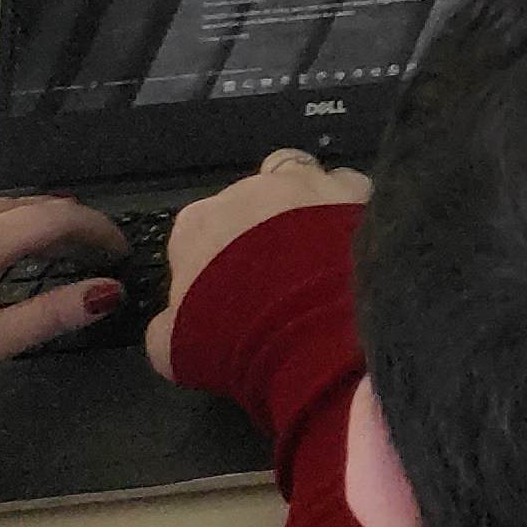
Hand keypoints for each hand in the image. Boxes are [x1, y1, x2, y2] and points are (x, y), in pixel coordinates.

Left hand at [0, 195, 127, 376]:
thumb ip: (46, 317)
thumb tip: (110, 293)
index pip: (61, 216)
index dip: (101, 228)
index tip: (123, 250)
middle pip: (36, 204)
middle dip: (77, 223)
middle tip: (100, 252)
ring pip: (8, 205)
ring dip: (44, 221)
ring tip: (62, 249)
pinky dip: (13, 223)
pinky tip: (8, 248)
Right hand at [143, 152, 369, 386]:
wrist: (308, 321)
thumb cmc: (232, 334)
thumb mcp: (176, 348)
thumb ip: (167, 328)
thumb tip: (169, 324)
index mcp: (195, 226)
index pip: (199, 233)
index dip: (217, 260)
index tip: (232, 289)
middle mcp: (245, 191)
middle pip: (251, 202)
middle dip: (263, 229)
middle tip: (281, 271)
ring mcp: (302, 183)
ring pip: (300, 178)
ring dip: (306, 204)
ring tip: (320, 246)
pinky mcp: (352, 187)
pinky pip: (351, 186)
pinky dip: (351, 206)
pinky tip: (358, 237)